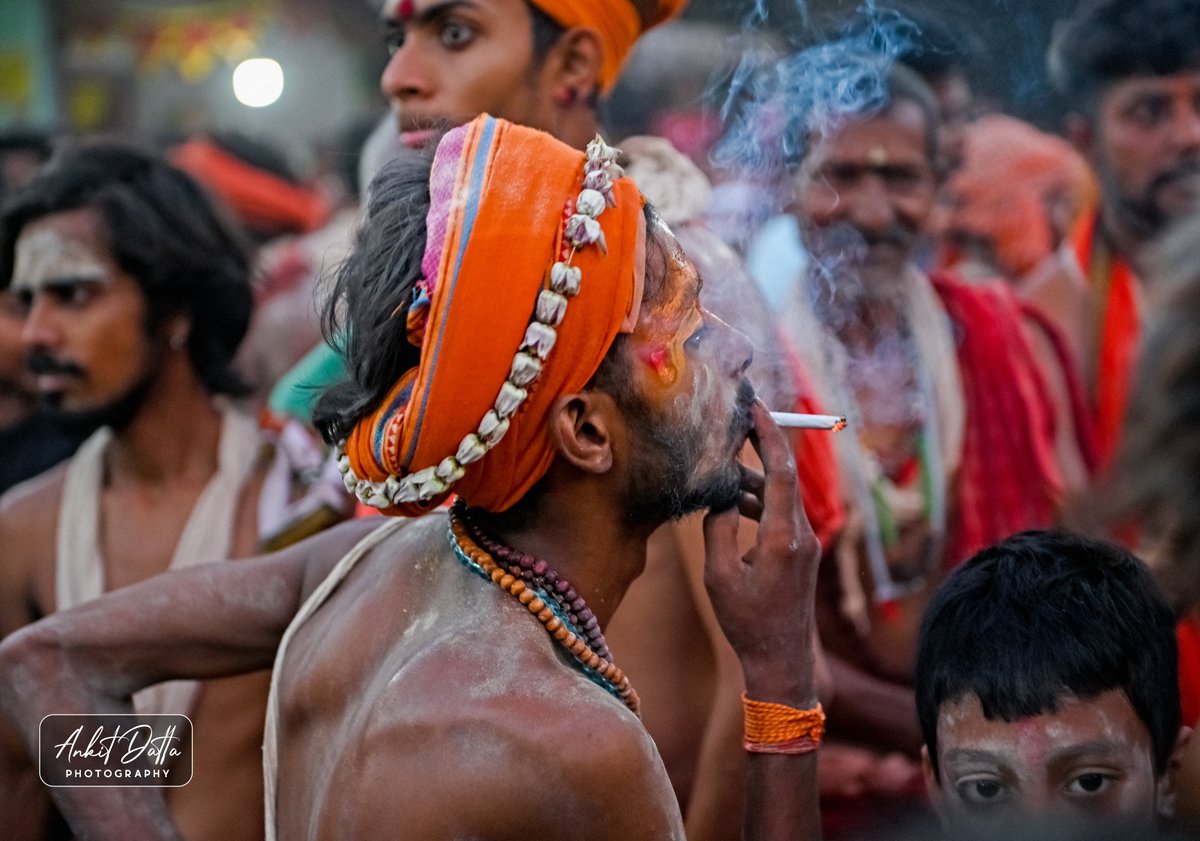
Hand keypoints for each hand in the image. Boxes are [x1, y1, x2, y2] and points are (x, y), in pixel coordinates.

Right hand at [703, 400, 820, 696]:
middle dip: (758, 449)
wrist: (782, 661)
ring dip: (751, 483)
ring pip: (779, 497)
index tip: (754, 407)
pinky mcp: (802, 553)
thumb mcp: (719, 575)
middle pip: (781, 477)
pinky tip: (732, 506)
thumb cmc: (747, 623)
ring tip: (720, 475)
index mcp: (781, 536)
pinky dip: (758, 504)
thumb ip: (717, 529)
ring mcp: (805, 544)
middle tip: (733, 426)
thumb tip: (719, 496)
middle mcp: (800, 535)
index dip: (767, 435)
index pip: (780, 470)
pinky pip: (780, 515)